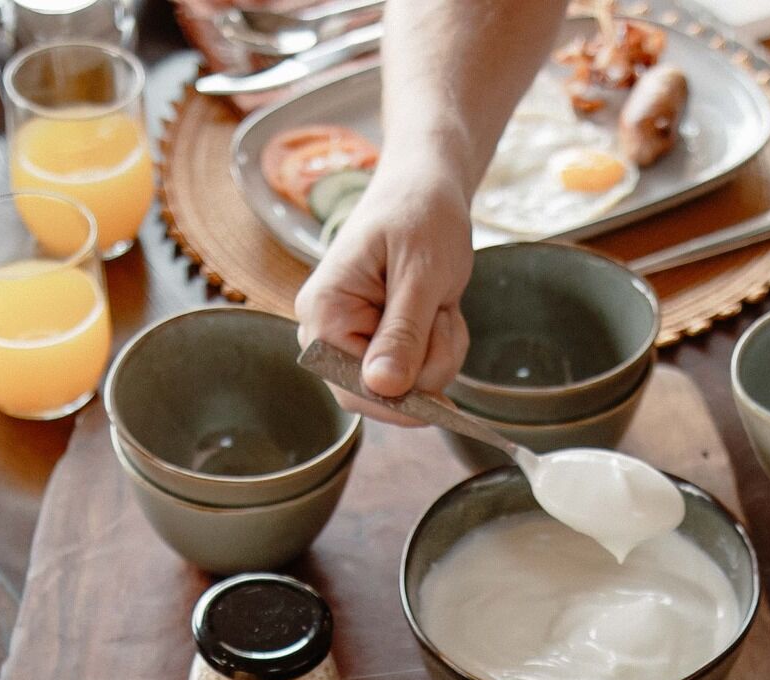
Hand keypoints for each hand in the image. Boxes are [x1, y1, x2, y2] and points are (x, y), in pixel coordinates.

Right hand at [295, 165, 474, 415]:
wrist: (425, 186)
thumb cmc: (420, 213)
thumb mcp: (421, 272)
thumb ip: (403, 332)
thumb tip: (383, 388)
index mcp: (324, 312)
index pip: (353, 391)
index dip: (400, 404)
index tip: (445, 400)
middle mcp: (326, 331)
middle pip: (382, 394)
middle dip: (426, 363)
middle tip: (442, 313)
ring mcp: (350, 336)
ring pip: (408, 384)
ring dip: (439, 350)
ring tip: (439, 301)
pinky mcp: (376, 338)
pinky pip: (416, 369)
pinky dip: (439, 345)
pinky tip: (437, 308)